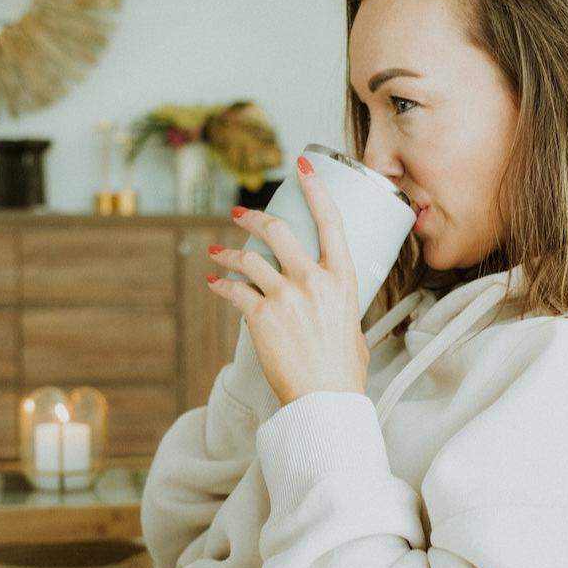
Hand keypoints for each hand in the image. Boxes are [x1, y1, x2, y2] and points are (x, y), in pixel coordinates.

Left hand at [205, 156, 368, 406]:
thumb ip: (338, 305)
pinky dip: (220, 285)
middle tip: (240, 213)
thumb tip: (327, 303)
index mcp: (343, 279)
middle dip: (254, 218)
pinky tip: (214, 283)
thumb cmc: (343, 370)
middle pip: (278, 231)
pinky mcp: (261, 315)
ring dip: (228, 252)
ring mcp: (286, 295)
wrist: (325, 400)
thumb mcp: (353, 327)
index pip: (331, 221)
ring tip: (217, 252)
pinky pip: (233, 290)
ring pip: (249, 259)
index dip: (315, 188)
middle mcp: (314, 280)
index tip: (302, 168)